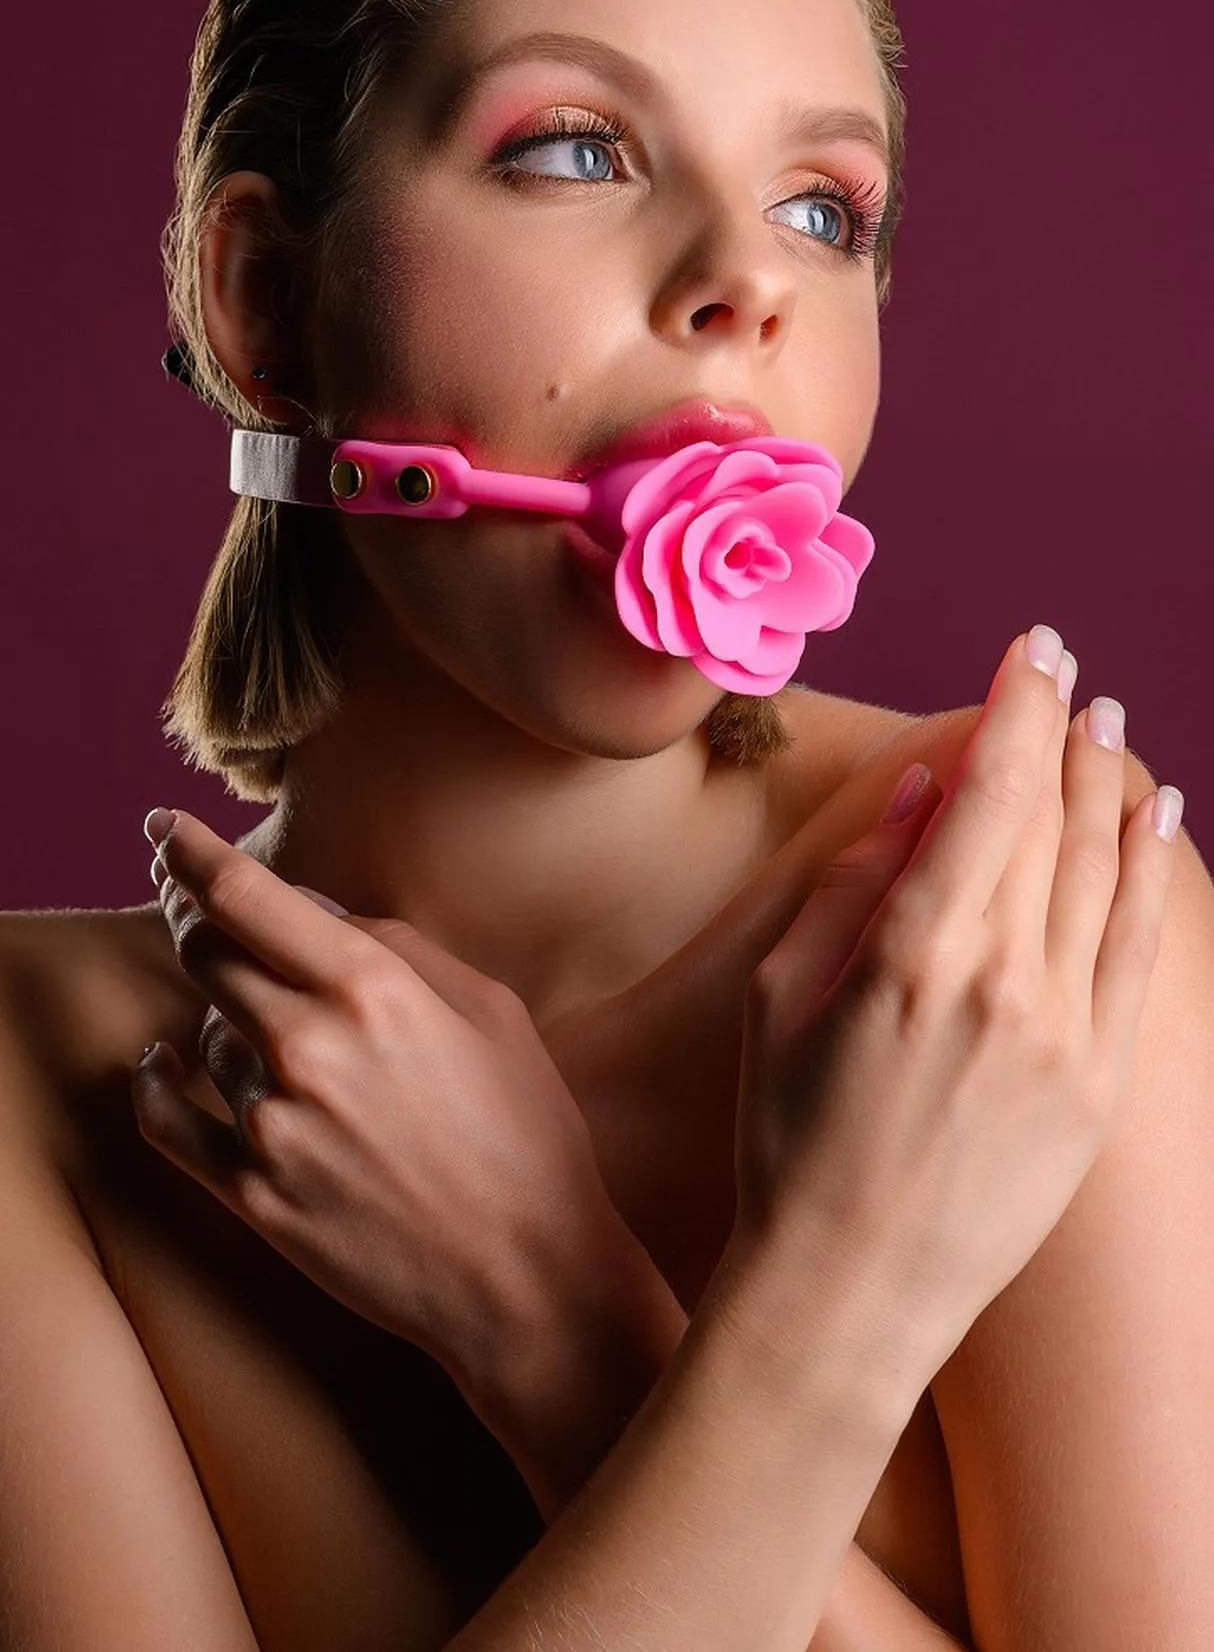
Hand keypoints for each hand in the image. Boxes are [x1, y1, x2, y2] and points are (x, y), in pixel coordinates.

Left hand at [131, 810, 627, 1396]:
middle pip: (204, 953)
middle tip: (186, 898)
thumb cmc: (525, 1133)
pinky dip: (156, 1082)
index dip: (187, 850)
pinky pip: (169, 1121)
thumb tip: (312, 912)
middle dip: (188, 915)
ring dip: (225, 1016)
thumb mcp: (489, 1009)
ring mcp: (271, 1128)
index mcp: (371, 991)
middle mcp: (307, 1050)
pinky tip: (157, 1062)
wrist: (526, 1280)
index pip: (243, 897)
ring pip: (204, 1034)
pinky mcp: (252, 1196)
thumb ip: (394, 945)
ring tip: (277, 1030)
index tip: (160, 825)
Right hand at [715, 627, 1178, 1386]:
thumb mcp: (780, 1001)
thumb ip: (852, 886)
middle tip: (1066, 664)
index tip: (1030, 647)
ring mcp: (1066, 1035)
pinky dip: (1151, 873)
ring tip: (1109, 721)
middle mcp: (1004, 982)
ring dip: (1109, 783)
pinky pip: (1139, 950)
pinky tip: (1158, 814)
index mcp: (914, 952)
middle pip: (1053, 816)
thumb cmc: (790, 1142)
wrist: (853, 1290)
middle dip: (1062, 724)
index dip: (1017, 706)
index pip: (990, 791)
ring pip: (1103, 871)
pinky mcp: (1100, 1083)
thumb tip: (918, 795)